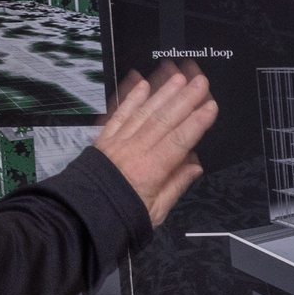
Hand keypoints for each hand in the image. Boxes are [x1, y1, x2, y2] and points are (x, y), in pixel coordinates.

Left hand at [91, 65, 217, 224]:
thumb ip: (176, 186)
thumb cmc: (119, 215)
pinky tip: (143, 85)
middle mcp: (133, 152)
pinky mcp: (105, 139)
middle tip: (200, 82)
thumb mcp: (155, 212)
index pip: (178, 141)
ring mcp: (118, 143)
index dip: (196, 123)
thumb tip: (194, 167)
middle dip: (185, 99)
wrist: (84, 216)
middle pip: (163, 120)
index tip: (210, 107)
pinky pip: (120, 114)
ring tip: (178, 78)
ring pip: (144, 112)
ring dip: (163, 92)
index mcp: (149, 172)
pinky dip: (132, 98)